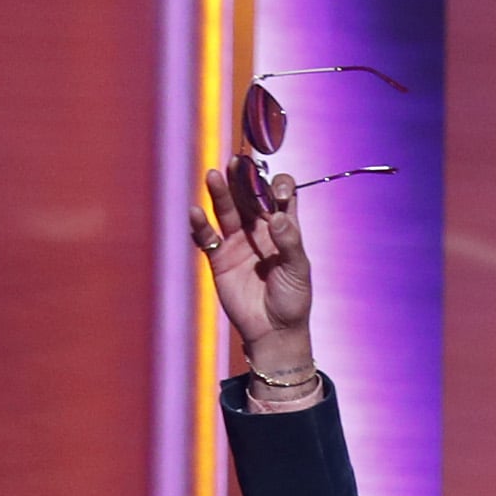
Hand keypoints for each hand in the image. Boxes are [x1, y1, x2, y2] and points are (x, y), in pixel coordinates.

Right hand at [188, 162, 312, 369]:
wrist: (274, 333)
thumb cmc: (293, 302)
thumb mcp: (299, 271)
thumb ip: (289, 242)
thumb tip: (278, 216)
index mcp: (283, 227)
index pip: (281, 194)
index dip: (278, 186)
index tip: (277, 191)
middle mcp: (259, 228)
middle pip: (249, 194)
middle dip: (244, 178)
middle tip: (238, 162)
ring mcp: (237, 241)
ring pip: (226, 209)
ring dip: (220, 192)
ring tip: (214, 175)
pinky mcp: (219, 257)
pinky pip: (207, 236)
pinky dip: (200, 224)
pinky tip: (197, 213)